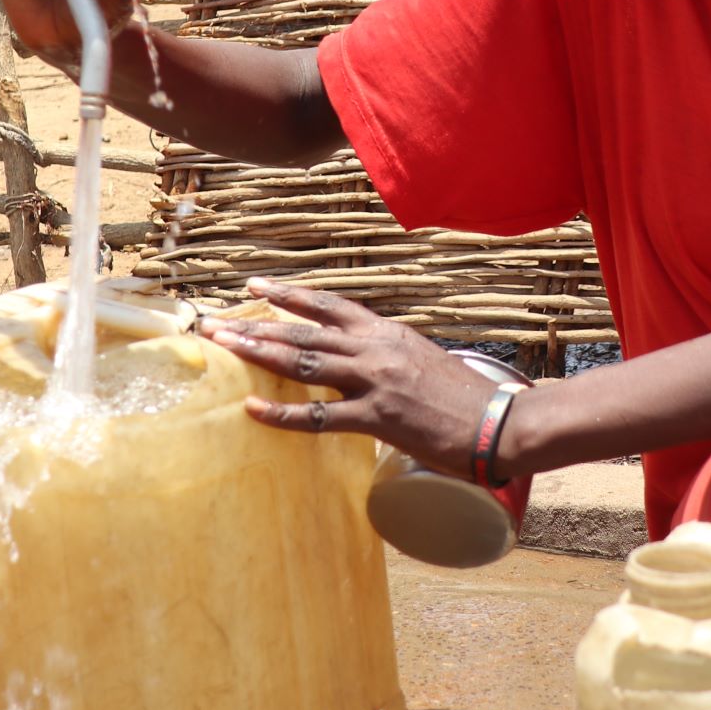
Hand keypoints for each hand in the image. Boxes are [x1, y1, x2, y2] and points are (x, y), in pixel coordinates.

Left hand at [204, 279, 511, 477]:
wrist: (496, 423)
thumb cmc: (464, 397)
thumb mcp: (422, 360)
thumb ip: (388, 356)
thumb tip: (363, 361)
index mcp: (387, 333)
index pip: (330, 305)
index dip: (290, 295)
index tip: (255, 286)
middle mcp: (375, 349)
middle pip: (304, 332)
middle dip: (254, 325)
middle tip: (214, 322)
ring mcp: (374, 381)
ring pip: (304, 362)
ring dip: (258, 353)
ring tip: (221, 347)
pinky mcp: (377, 418)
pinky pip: (319, 416)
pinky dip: (283, 412)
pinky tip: (253, 408)